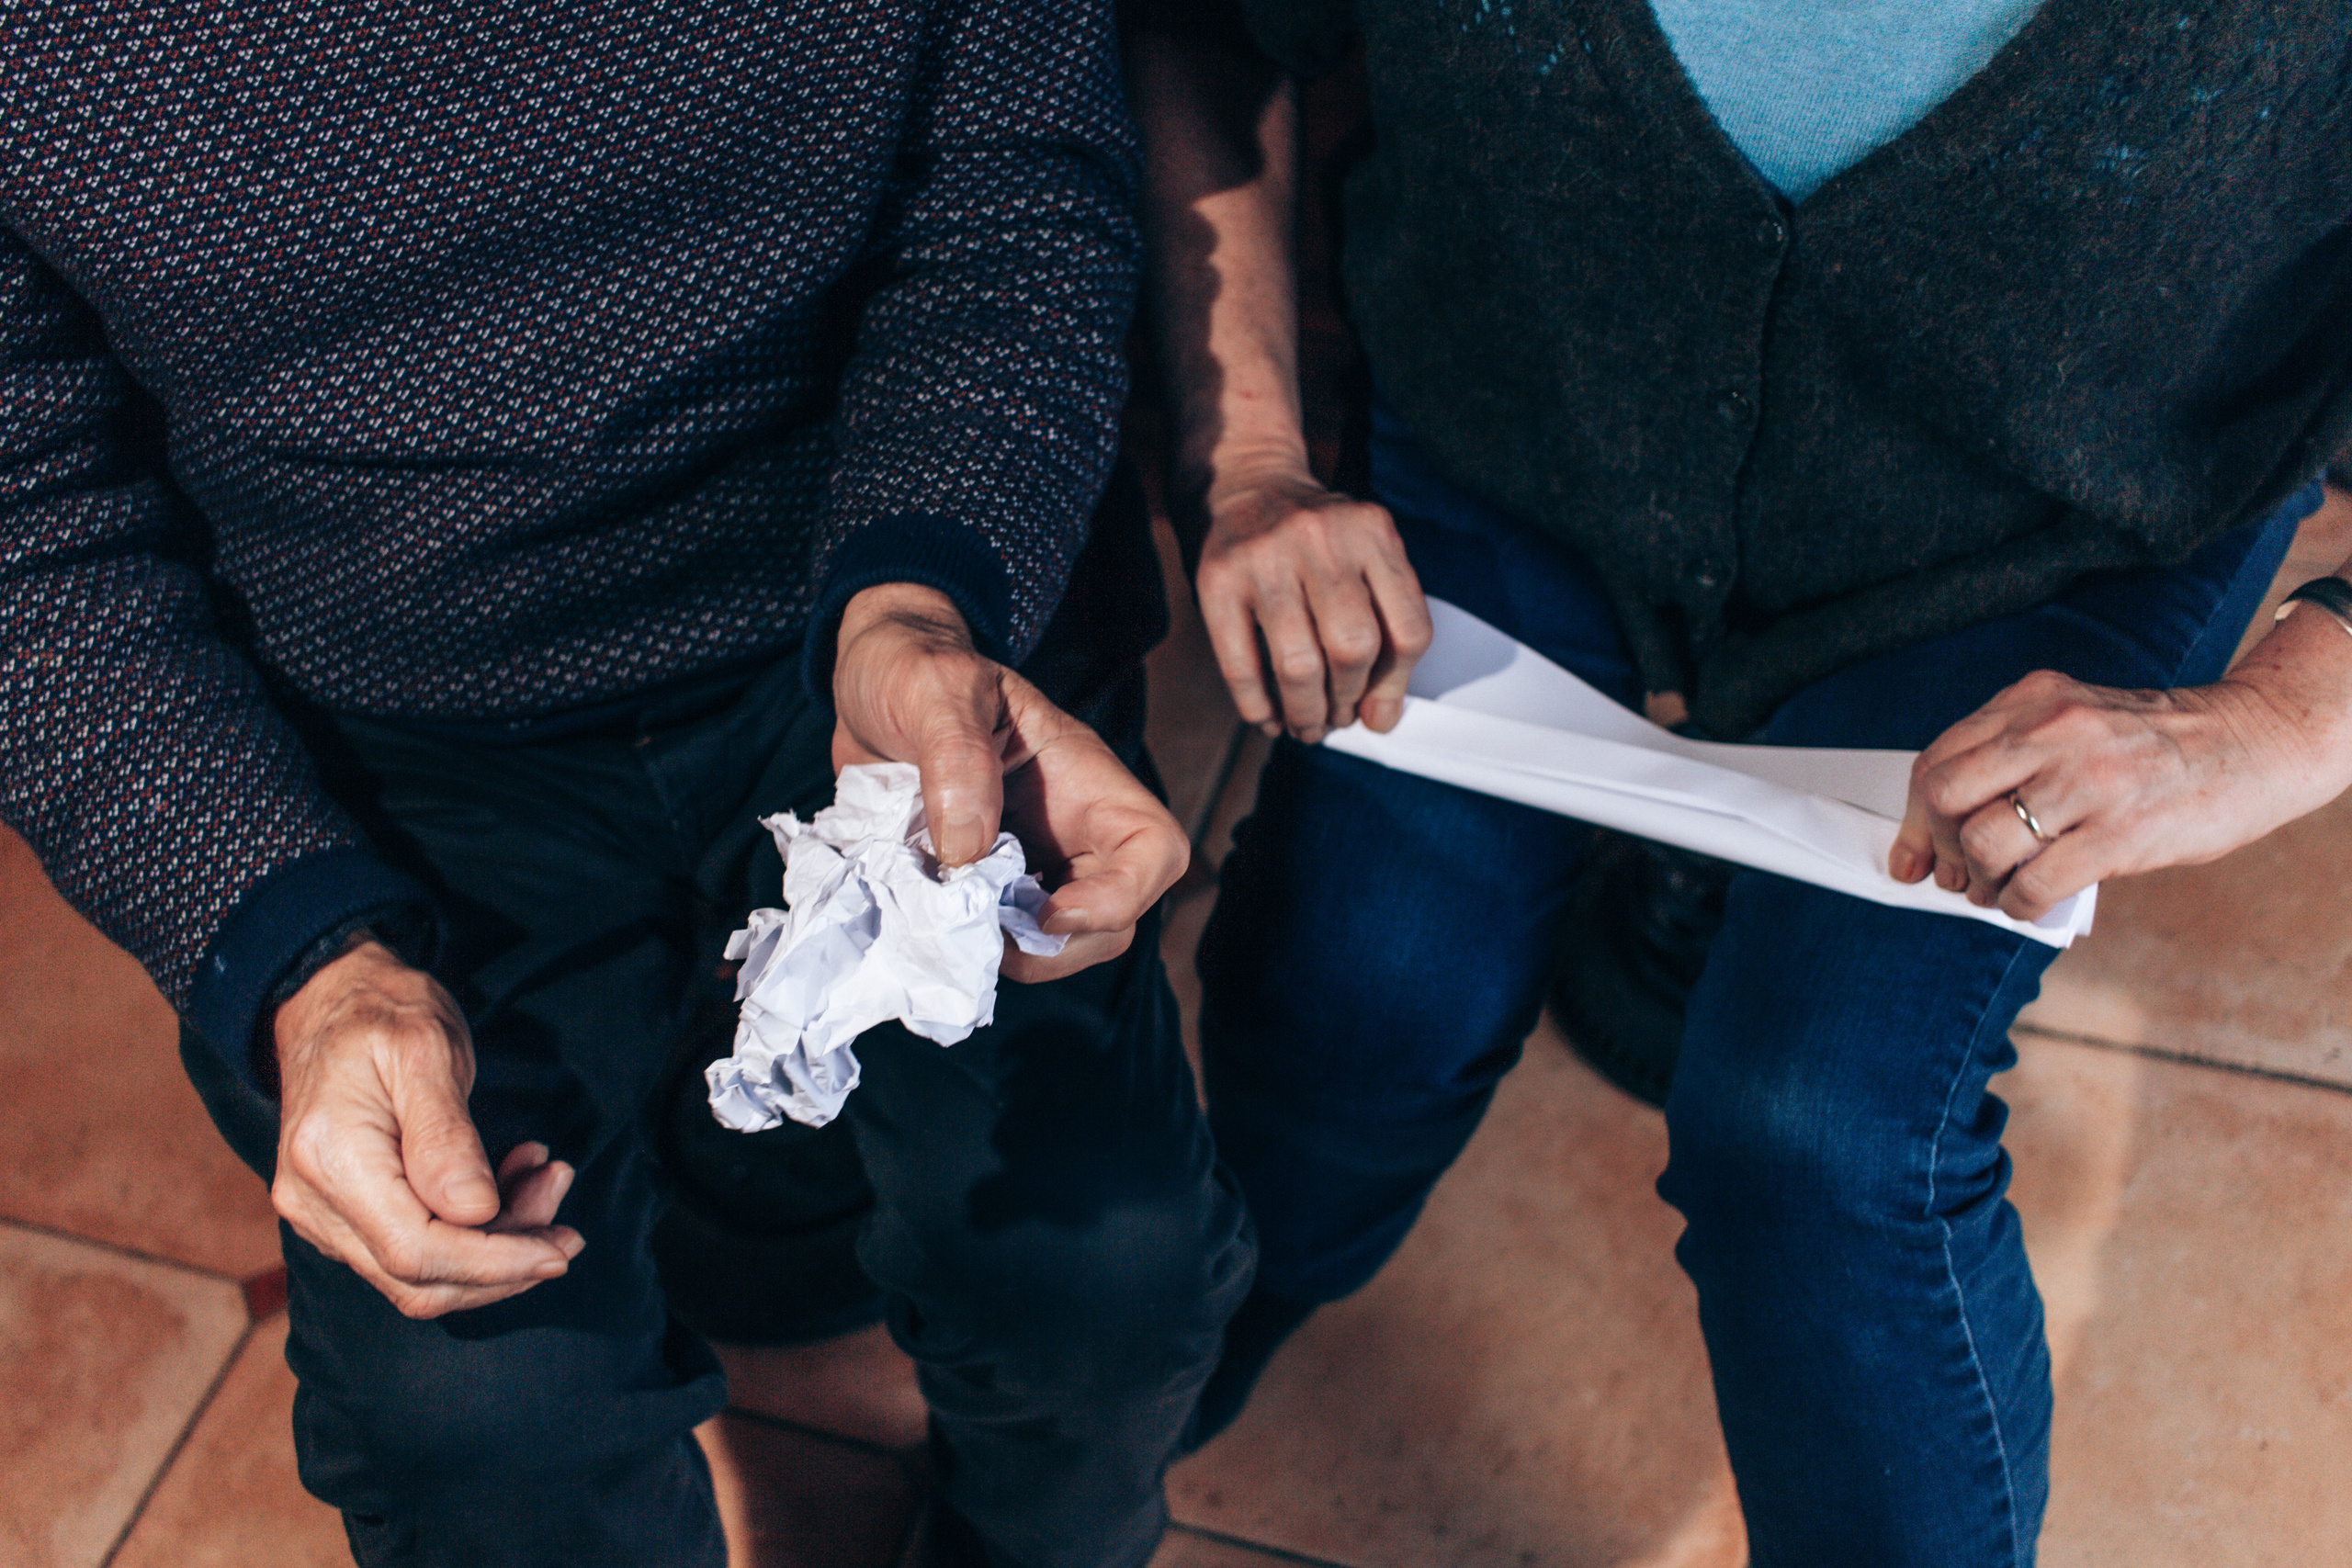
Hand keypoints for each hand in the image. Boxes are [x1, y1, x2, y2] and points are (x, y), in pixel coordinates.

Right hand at [272, 939, 583, 1318]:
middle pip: (418, 1280)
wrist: (329, 996)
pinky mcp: (341, 1213)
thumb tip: (476, 1213)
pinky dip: (472, 1231)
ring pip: (419, 1274)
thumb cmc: (383, 1011)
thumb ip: (446, 1137)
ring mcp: (322, 1213)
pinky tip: (510, 1183)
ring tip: (544, 1178)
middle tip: (562, 1203)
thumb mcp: (425, 1050)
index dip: (496, 1263)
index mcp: (331, 1160)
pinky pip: (411, 1248)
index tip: (560, 1248)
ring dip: (496, 1243)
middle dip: (505, 1259)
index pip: (417, 1252)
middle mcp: (315, 1202)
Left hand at [832, 583, 1188, 980]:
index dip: (1121, 894)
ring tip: (950, 934)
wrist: (870, 683)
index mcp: (1082, 774)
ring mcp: (1031, 861)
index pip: (1154, 847)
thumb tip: (968, 851)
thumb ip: (955, 756)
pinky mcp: (985, 886)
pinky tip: (930, 930)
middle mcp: (1071, 826)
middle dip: (1061, 946)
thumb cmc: (914, 668)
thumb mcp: (935, 689)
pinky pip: (1004, 939)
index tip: (1046, 912)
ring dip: (1017, 955)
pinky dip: (975, 951)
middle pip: (1118, 915)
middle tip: (984, 940)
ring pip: (1063, 941)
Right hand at [1194, 462, 1431, 743]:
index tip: (1376, 711)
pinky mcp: (1217, 579)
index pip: (1408, 629)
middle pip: (1353, 648)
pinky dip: (1257, 705)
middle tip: (1337, 718)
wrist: (1244, 482)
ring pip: (1299, 665)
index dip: (1394, 686)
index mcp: (1373, 532)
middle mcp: (1322, 539)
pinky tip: (1266, 716)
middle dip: (1347, 700)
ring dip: (1306, 712)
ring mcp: (1265, 557)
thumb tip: (1380, 717)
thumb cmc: (1314, 539)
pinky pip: (1241, 665)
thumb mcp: (1363, 556)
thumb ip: (1384, 624)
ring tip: (1306, 724)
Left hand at [1889, 632, 2351, 920]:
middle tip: (1959, 873)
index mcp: (2032, 700)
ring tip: (1997, 891)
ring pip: (1985, 844)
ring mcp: (2087, 781)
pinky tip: (2030, 903)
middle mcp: (2052, 732)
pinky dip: (2018, 905)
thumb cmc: (2150, 745)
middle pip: (1944, 797)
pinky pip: (2036, 884)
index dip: (1914, 819)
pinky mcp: (2121, 832)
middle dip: (1939, 847)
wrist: (2252, 742)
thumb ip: (2007, 758)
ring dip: (1979, 883)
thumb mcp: (2072, 722)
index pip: (1937, 760)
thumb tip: (1936, 833)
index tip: (1911, 856)